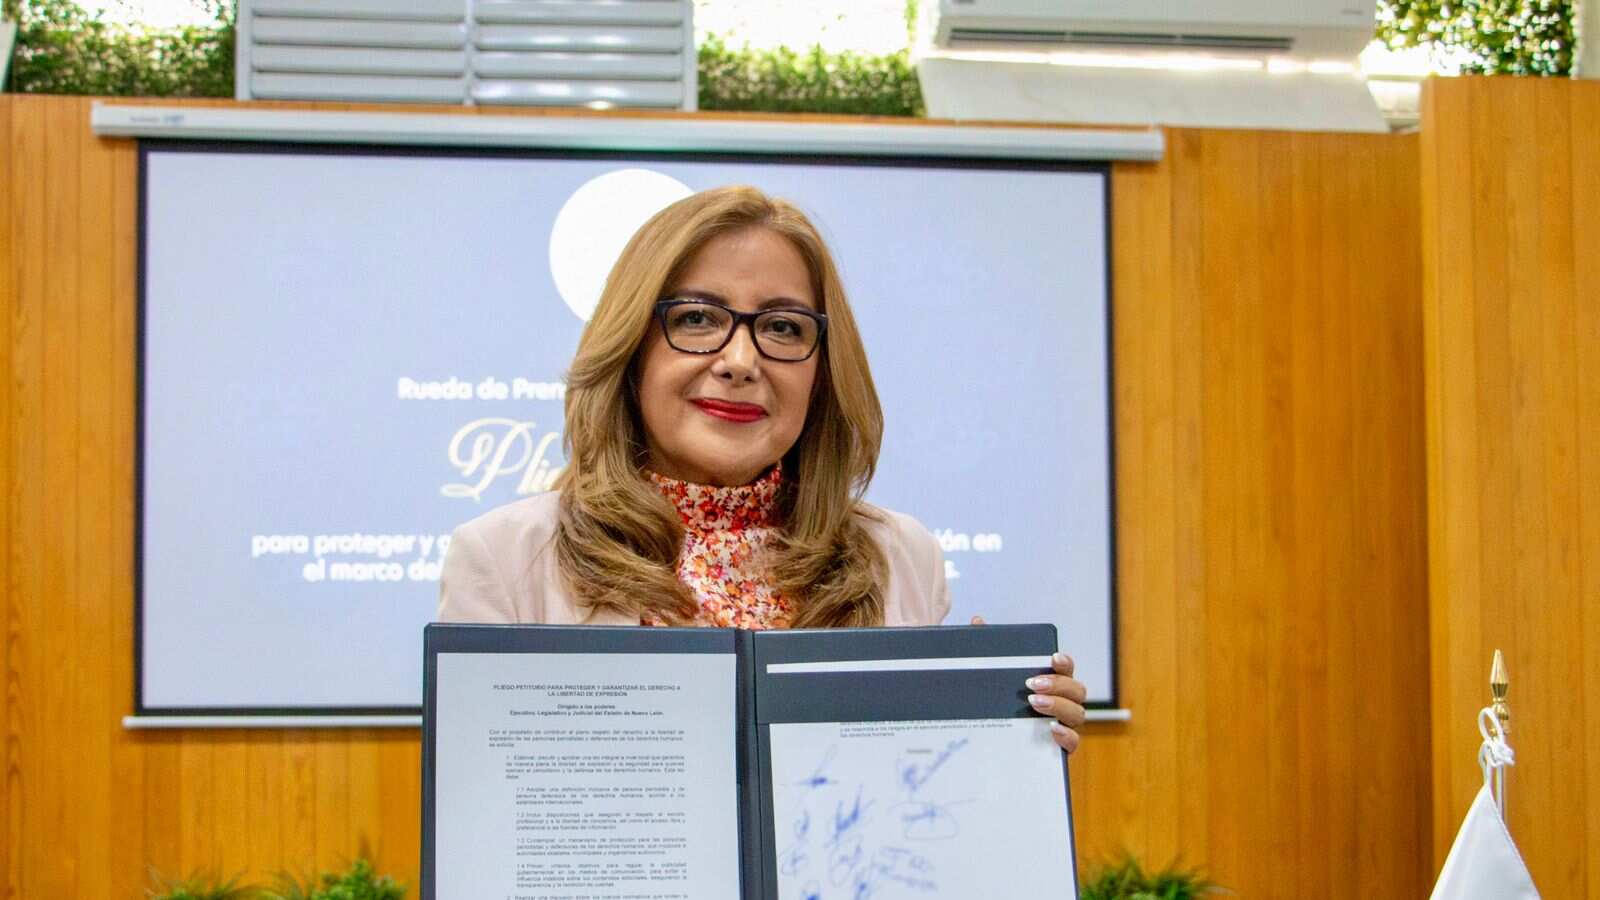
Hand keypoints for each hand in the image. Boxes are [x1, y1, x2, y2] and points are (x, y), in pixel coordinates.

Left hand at [970, 618, 1084, 753]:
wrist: (989, 743)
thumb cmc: (995, 703)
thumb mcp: (988, 676)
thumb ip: (986, 649)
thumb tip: (977, 622)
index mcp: (1050, 683)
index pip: (1066, 668)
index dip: (1064, 662)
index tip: (1052, 657)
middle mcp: (1062, 702)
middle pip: (1077, 690)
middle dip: (1058, 684)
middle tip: (1032, 684)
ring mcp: (1064, 725)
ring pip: (1078, 714)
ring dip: (1059, 706)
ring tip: (1033, 703)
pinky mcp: (1059, 748)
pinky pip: (1073, 742)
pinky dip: (1066, 735)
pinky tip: (1051, 729)